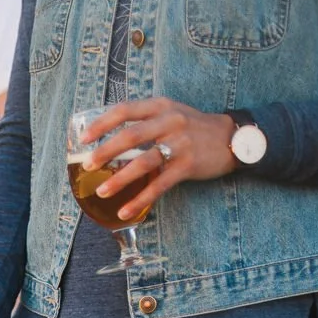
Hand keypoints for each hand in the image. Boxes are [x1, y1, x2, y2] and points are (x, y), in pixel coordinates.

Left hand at [82, 98, 237, 220]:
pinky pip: (159, 185)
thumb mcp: (171, 113)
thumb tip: (110, 138)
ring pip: (143, 162)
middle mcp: (170, 121)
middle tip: (88, 166)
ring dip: (119, 179)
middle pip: (131, 136)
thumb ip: (145, 120)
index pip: (125, 110)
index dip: (102, 124)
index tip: (84, 138)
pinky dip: (140, 199)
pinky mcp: (187, 165)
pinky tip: (126, 211)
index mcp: (160, 106)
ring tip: (102, 192)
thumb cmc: (194, 127)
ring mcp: (180, 143)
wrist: (233, 138)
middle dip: (105, 152)